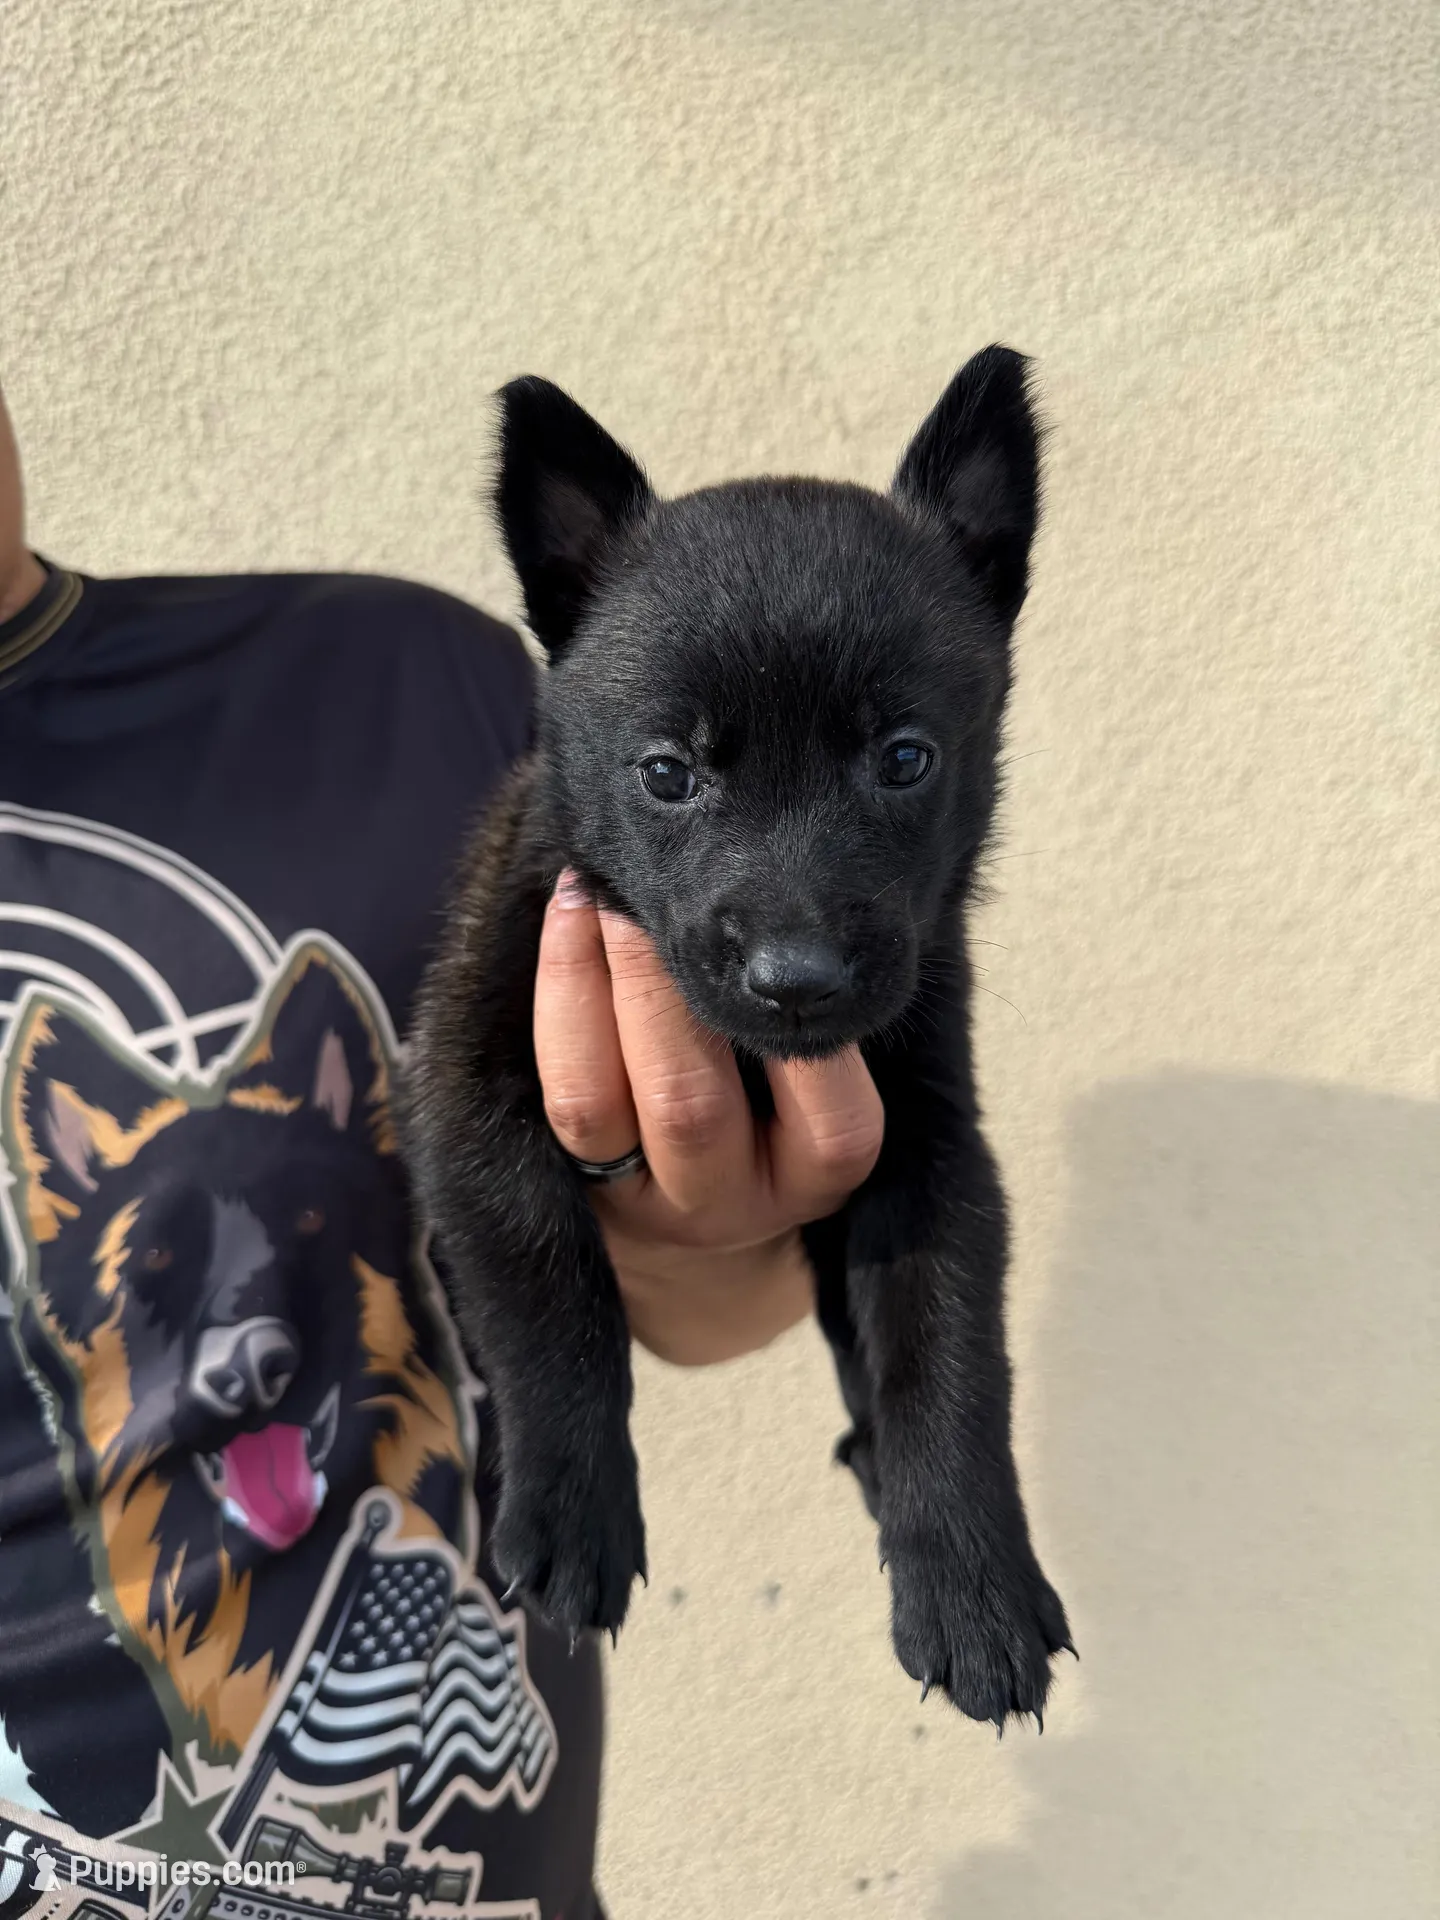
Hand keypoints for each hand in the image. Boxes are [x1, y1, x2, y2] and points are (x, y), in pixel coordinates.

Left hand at [533, 873, 884, 1364]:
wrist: (705, 1200)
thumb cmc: (788, 1091)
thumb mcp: (822, 1069)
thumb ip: (805, 1010)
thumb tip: (773, 906)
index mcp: (816, 1170)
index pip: (829, 1113)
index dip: (799, 1026)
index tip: (780, 929)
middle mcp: (727, 1199)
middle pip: (689, 1104)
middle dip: (660, 983)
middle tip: (654, 886)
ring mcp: (638, 1199)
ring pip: (593, 1102)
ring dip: (589, 979)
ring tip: (595, 888)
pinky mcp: (572, 1182)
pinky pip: (555, 1090)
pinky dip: (558, 994)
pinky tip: (568, 915)